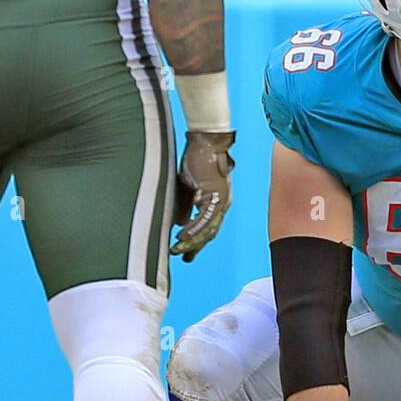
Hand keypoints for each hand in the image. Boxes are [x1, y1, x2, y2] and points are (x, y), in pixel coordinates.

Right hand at [171, 129, 234, 261]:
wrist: (206, 142)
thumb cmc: (197, 160)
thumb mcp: (188, 187)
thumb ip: (186, 206)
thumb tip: (182, 223)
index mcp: (218, 202)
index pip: (209, 228)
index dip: (198, 242)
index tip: (186, 253)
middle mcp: (223, 204)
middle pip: (210, 232)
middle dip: (196, 247)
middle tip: (183, 258)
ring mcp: (221, 200)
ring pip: (208, 228)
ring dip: (192, 241)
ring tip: (178, 250)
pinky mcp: (216, 194)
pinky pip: (205, 217)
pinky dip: (193, 228)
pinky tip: (182, 236)